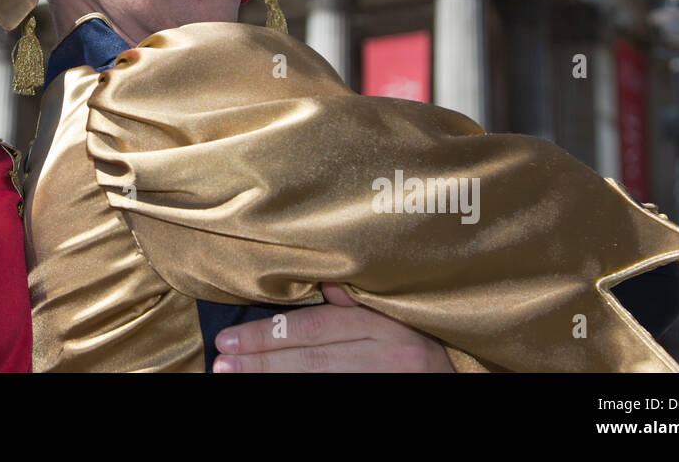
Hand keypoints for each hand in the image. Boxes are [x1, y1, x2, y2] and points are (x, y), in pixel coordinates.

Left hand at [212, 283, 454, 372]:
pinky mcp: (380, 400)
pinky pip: (331, 396)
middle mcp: (386, 356)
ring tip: (234, 376)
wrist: (456, 380)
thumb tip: (321, 278)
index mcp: (384, 326)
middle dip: (262, 360)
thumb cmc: (421, 343)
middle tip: (223, 360)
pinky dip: (299, 394)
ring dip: (271, 379)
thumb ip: (357, 301)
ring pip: (320, 382)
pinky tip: (270, 392)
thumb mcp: (396, 315)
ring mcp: (384, 383)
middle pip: (312, 360)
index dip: (270, 334)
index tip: (230, 338)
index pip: (315, 329)